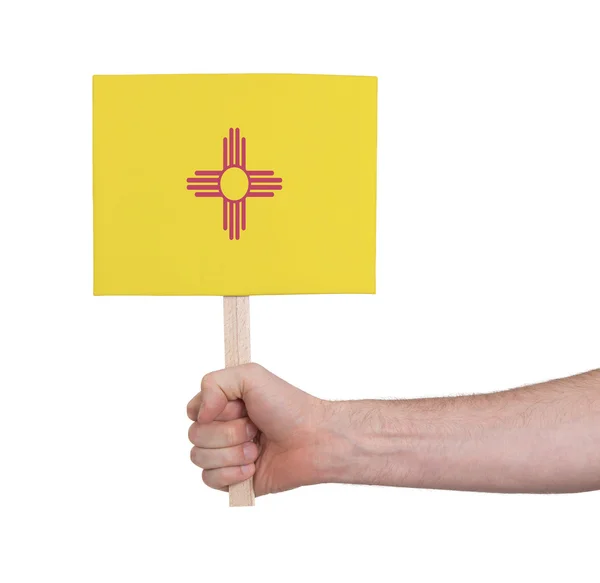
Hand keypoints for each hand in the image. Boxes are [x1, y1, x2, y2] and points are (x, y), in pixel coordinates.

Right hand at [187, 363, 334, 495]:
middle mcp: (223, 429)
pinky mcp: (234, 480)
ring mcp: (227, 455)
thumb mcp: (251, 375)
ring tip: (257, 448)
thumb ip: (214, 382)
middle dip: (227, 432)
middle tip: (255, 427)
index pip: (193, 411)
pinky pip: (210, 480)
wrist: (314, 440)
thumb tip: (198, 415)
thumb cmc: (288, 407)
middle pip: (195, 435)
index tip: (238, 407)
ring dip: (231, 452)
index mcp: (225, 405)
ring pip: (199, 458)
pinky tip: (253, 467)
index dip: (211, 410)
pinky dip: (233, 473)